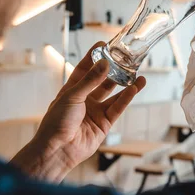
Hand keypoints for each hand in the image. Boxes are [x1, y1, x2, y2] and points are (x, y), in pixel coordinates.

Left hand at [11, 42, 145, 182]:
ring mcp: (95, 111)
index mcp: (72, 90)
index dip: (94, 57)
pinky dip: (126, 98)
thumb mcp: (72, 96)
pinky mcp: (104, 124)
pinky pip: (117, 108)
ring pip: (113, 94)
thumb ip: (91, 80)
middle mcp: (84, 99)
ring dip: (125, 84)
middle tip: (125, 59)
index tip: (104, 44)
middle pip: (102, 80)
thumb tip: (104, 63)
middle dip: (113, 70)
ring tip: (137, 74)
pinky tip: (134, 88)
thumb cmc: (56, 122)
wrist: (58, 150)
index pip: (84, 69)